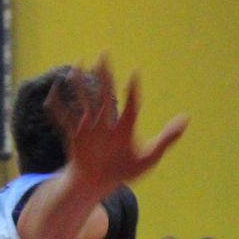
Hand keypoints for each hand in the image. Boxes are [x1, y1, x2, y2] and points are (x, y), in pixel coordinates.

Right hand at [46, 58, 187, 193]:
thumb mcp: (148, 157)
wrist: (98, 183)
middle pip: (106, 95)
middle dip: (105, 76)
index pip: (131, 104)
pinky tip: (53, 93)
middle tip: (104, 54)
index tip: (134, 75)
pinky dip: (58, 107)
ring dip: (81, 84)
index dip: (133, 90)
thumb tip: (186, 118)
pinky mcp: (75, 136)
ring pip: (85, 101)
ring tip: (78, 64)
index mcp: (125, 126)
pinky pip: (64, 119)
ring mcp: (90, 128)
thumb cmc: (123, 170)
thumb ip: (166, 139)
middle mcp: (107, 123)